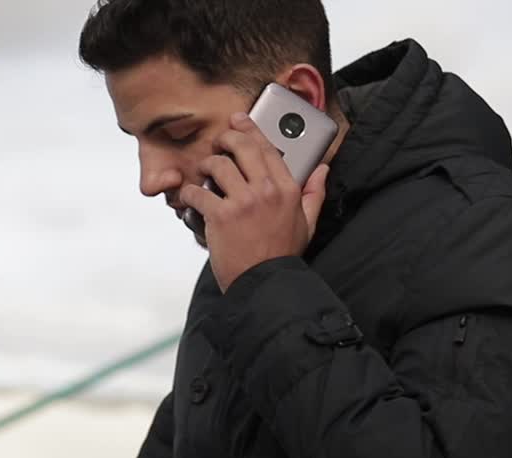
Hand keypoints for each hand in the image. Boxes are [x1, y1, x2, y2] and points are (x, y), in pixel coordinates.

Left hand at [181, 112, 330, 292]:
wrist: (265, 282)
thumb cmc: (282, 255)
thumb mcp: (307, 223)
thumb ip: (314, 194)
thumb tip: (322, 170)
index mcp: (287, 189)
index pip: (267, 148)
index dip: (250, 130)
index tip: (239, 120)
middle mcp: (266, 190)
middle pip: (242, 147)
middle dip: (225, 140)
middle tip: (217, 145)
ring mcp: (242, 202)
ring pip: (217, 165)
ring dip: (205, 167)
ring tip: (202, 174)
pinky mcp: (220, 216)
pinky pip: (197, 193)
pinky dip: (189, 195)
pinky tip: (190, 200)